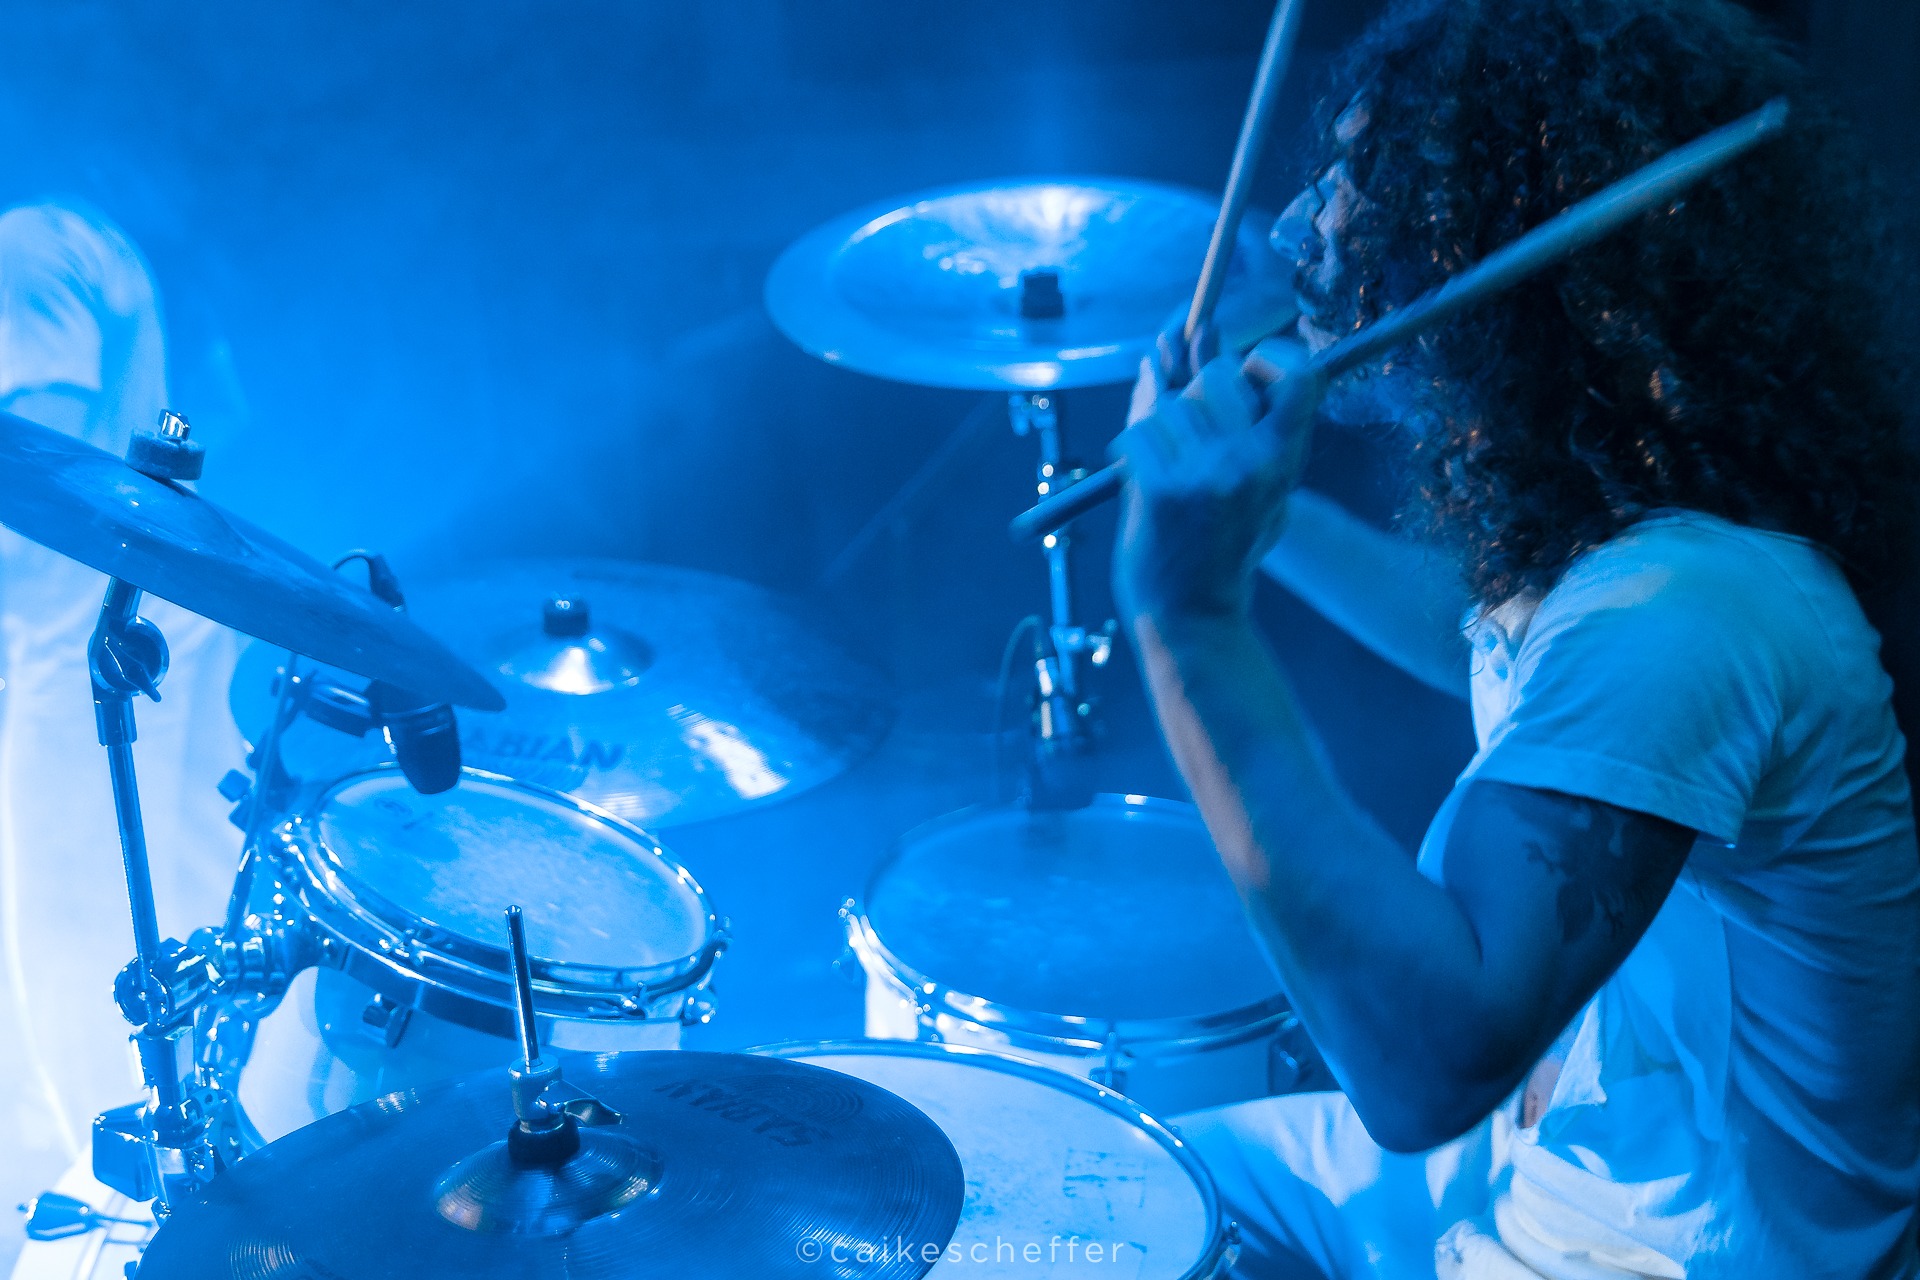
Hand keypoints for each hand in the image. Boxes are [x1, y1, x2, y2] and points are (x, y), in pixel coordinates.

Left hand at [1111, 337, 1322, 624]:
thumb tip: (1191, 333)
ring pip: (1169, 403)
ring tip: (1167, 475)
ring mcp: (1206, 475)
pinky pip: (1136, 432)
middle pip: (1217, 374)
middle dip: (1194, 393)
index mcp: (1283, 460)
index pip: (1300, 376)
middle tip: (1189, 438)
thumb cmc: (1220, 545)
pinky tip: (1143, 487)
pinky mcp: (1161, 489)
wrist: (1193, 615)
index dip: (1271, 356)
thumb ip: (1241, 417)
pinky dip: (1130, 453)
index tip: (1247, 366)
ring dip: (1157, 430)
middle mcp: (1252, 462)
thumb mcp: (1259, 487)